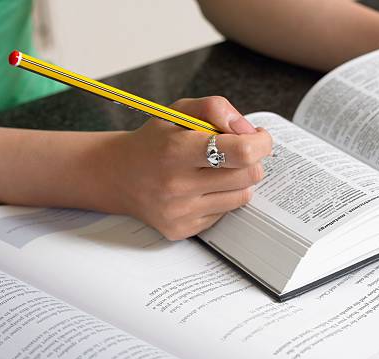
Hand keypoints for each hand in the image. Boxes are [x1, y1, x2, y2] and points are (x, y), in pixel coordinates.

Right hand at [99, 96, 271, 239]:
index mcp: (176, 150)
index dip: (260, 143)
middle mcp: (177, 185)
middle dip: (252, 160)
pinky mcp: (183, 229)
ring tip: (218, 169)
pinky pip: (224, 213)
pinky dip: (222, 198)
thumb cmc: (153, 142)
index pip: (241, 152)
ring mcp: (180, 212)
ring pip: (242, 196)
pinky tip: (202, 188)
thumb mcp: (178, 111)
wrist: (118, 176)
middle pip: (248, 175)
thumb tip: (247, 129)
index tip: (259, 137)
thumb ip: (215, 108)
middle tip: (239, 152)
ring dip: (239, 180)